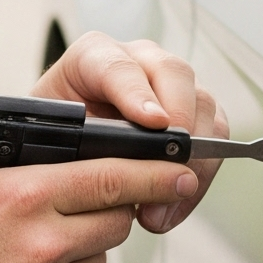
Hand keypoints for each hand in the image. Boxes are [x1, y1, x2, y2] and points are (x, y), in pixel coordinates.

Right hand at [0, 154, 198, 262]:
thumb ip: (29, 177)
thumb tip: (78, 173)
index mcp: (23, 196)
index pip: (112, 177)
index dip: (156, 173)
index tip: (182, 170)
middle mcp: (42, 244)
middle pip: (116, 222)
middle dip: (107, 213)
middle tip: (77, 210)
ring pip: (94, 261)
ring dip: (76, 251)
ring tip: (23, 250)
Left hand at [33, 31, 228, 234]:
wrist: (62, 146)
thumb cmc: (52, 134)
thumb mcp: (48, 132)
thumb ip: (71, 138)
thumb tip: (100, 162)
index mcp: (95, 55)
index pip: (119, 65)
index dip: (138, 94)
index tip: (154, 124)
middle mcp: (139, 61)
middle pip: (175, 75)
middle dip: (178, 127)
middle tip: (166, 173)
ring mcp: (170, 85)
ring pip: (204, 105)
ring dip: (193, 161)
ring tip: (161, 207)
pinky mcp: (193, 113)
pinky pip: (214, 137)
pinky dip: (199, 175)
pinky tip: (173, 205)